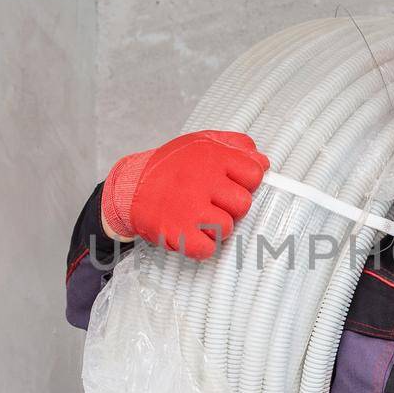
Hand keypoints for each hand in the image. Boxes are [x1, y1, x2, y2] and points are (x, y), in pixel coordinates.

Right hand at [100, 130, 269, 259]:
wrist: (130, 188)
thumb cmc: (170, 167)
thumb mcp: (200, 143)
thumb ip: (234, 146)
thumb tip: (263, 161)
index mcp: (212, 156)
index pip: (254, 174)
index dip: (245, 183)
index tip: (230, 185)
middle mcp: (203, 180)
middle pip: (243, 205)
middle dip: (230, 208)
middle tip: (212, 203)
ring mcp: (190, 208)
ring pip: (227, 228)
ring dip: (215, 227)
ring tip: (197, 217)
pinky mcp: (178, 232)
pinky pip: (208, 249)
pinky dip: (200, 246)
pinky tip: (190, 233)